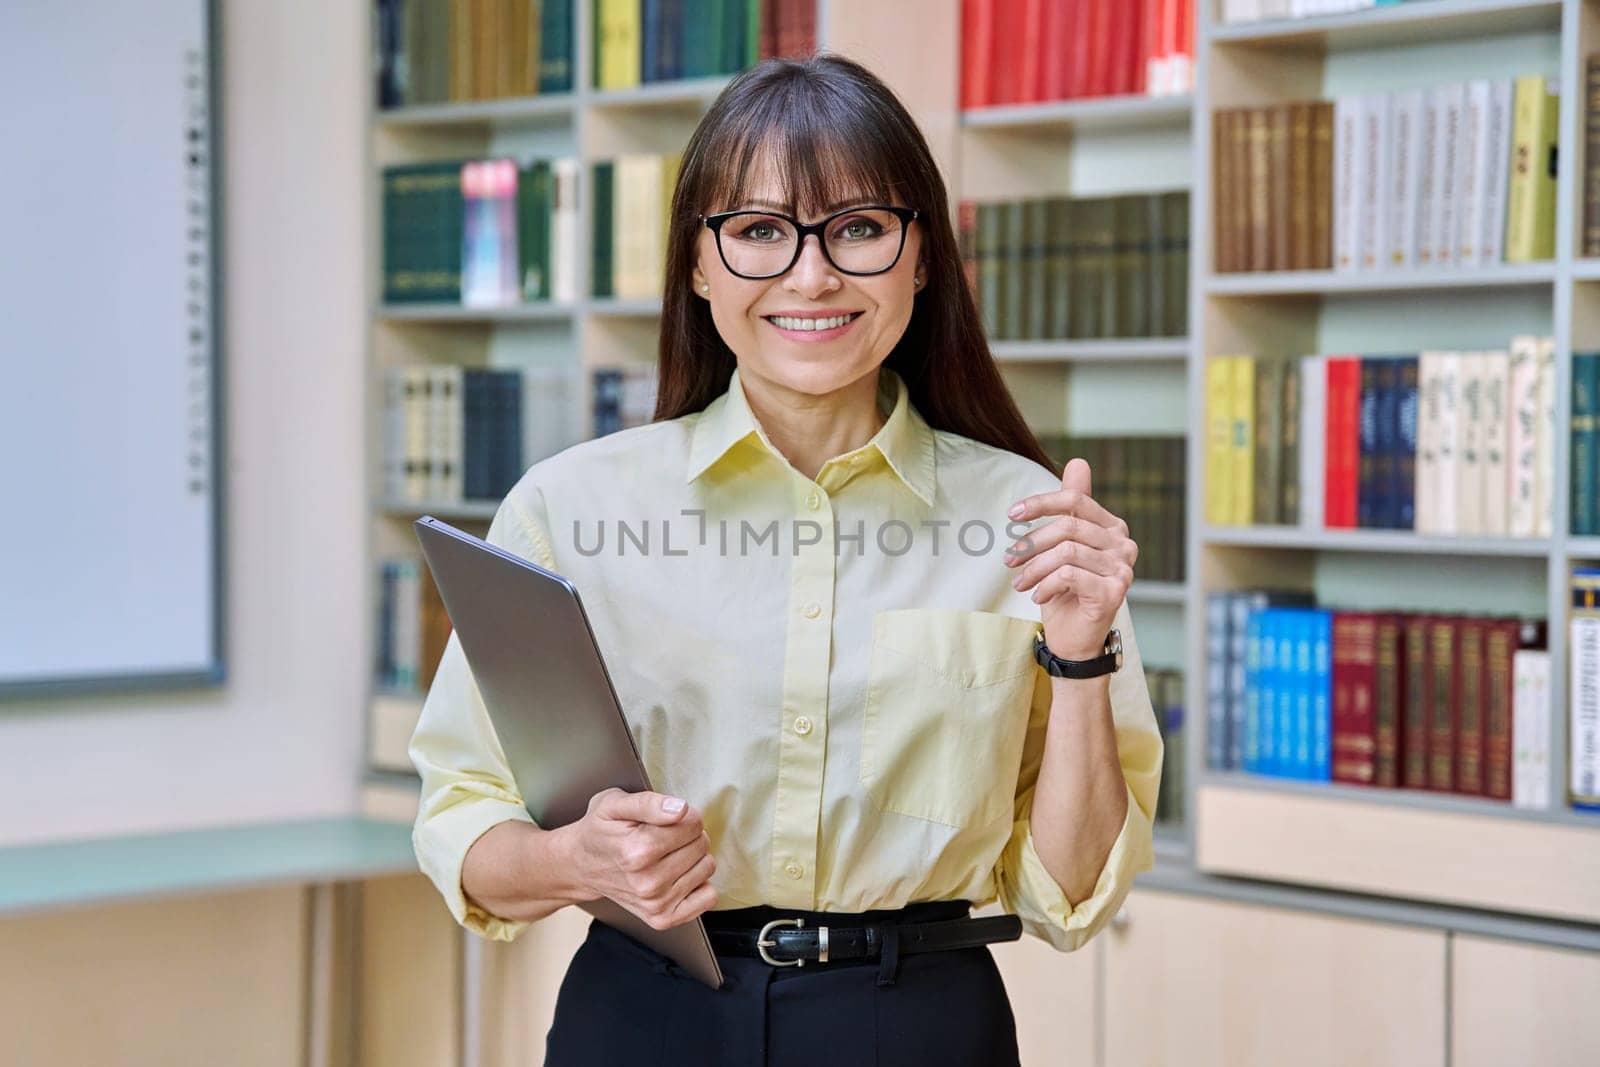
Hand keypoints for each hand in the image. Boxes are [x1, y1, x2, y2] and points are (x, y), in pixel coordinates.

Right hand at [565, 787, 718, 930]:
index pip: (693, 822)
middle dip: (687, 834)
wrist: (581, 866)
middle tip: (662, 836)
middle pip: (701, 844)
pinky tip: (677, 875)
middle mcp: (647, 882)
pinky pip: (707, 897)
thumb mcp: (614, 804)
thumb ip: (648, 802)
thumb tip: (680, 809)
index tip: (664, 818)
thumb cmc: (600, 831)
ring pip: (707, 867)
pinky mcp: (662, 918)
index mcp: (637, 851)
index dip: (683, 814)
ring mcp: (655, 904)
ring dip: (692, 857)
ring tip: (666, 854)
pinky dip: (698, 883)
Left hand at [1004, 458, 1136, 660]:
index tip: (1012, 514)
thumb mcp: (1061, 546)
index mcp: (1112, 527)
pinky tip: (1038, 596)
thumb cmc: (1065, 591)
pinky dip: (1047, 584)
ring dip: (1034, 568)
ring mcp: (1123, 568)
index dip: (1041, 502)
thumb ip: (1071, 508)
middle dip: (1032, 542)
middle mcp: (1123, 544)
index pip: (1075, 500)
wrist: (1074, 640)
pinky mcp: (1115, 592)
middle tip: (1010, 560)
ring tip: (1019, 583)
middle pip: (1068, 526)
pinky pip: (1070, 575)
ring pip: (1066, 552)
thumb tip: (1079, 461)